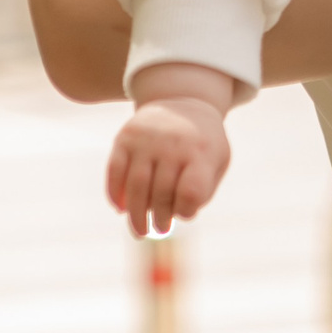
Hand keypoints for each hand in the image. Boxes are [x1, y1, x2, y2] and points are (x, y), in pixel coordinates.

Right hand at [106, 68, 234, 236]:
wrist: (183, 101)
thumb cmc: (202, 144)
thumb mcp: (217, 162)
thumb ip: (203, 190)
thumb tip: (179, 214)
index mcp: (202, 151)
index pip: (191, 191)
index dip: (185, 209)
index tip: (184, 214)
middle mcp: (174, 143)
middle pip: (161, 192)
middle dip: (159, 218)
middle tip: (160, 231)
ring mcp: (147, 138)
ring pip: (136, 185)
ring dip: (136, 214)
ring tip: (141, 231)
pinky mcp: (125, 137)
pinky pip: (115, 170)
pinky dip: (114, 193)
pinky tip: (120, 208)